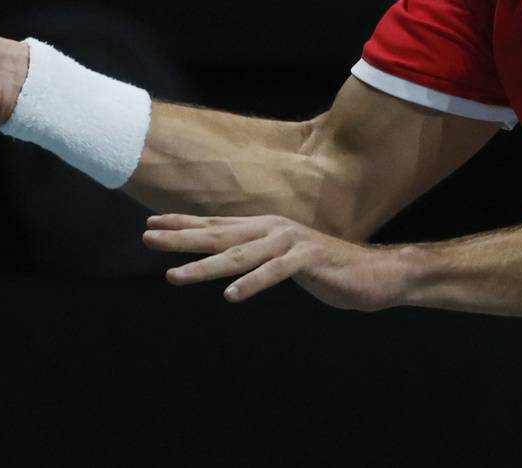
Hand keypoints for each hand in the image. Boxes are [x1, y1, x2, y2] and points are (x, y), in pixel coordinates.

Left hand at [142, 213, 406, 311]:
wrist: (374, 274)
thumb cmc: (325, 269)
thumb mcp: (283, 259)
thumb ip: (257, 254)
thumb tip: (226, 256)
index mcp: (265, 228)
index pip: (216, 224)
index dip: (183, 224)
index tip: (151, 226)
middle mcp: (272, 229)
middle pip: (219, 234)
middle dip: (181, 238)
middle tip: (147, 239)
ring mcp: (290, 242)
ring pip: (239, 255)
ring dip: (204, 267)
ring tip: (174, 277)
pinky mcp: (308, 259)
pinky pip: (275, 272)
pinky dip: (252, 284)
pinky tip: (231, 296)